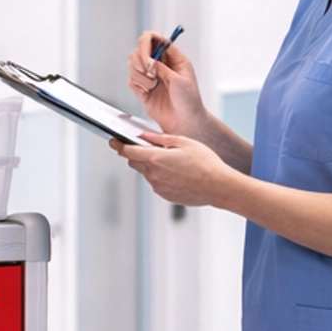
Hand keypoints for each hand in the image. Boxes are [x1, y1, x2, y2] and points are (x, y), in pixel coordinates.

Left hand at [110, 127, 237, 208]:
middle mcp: (153, 175)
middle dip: (137, 154)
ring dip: (152, 166)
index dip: (118, 146)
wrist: (218, 186)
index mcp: (155, 159)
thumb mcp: (183, 142)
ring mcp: (158, 187)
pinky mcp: (165, 195)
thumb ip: (160, 139)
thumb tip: (144, 136)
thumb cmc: (205, 163)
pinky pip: (157, 183)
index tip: (113, 142)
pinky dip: (161, 176)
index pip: (128, 152)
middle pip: (135, 163)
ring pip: (146, 173)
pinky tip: (178, 173)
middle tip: (149, 148)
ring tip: (174, 162)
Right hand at [126, 31, 209, 141]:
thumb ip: (162, 68)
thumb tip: (149, 60)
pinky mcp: (143, 90)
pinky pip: (131, 81)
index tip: (148, 56)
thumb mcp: (180, 80)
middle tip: (150, 72)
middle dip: (141, 60)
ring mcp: (150, 77)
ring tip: (153, 85)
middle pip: (139, 50)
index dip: (146, 43)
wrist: (185, 122)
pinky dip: (137, 85)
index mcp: (172, 57)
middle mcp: (160, 65)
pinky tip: (148, 92)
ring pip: (132, 66)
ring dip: (140, 75)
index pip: (154, 39)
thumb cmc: (189, 101)